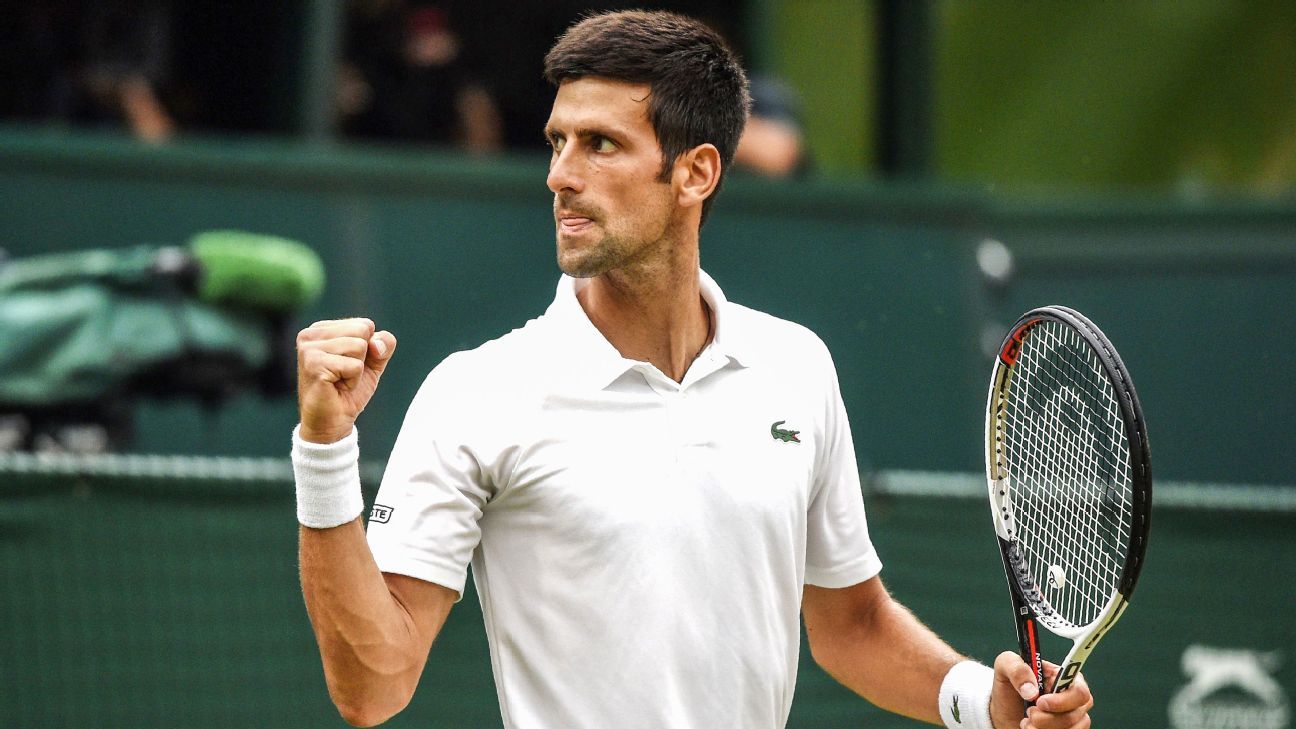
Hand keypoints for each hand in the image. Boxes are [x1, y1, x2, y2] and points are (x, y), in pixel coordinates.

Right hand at [296, 318, 396, 443]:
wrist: (332, 422)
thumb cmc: (348, 390)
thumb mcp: (373, 363)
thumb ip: (383, 344)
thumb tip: (376, 342)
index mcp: (322, 329)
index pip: (365, 324)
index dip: (367, 349)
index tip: (348, 365)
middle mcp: (310, 334)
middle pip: (362, 331)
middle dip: (362, 358)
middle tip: (343, 374)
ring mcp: (309, 348)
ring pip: (360, 346)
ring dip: (357, 370)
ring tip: (339, 380)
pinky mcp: (314, 365)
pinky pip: (355, 366)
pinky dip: (353, 381)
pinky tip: (336, 387)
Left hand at [991, 652, 1093, 728]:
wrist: (1004, 711)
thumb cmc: (1009, 685)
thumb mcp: (1005, 665)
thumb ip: (1016, 669)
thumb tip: (1031, 691)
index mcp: (1065, 677)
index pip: (1080, 691)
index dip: (1062, 700)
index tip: (1040, 703)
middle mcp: (1074, 698)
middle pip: (1075, 715)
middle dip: (1048, 718)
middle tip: (1029, 713)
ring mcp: (1074, 717)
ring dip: (1043, 728)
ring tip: (1027, 721)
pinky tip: (1031, 728)